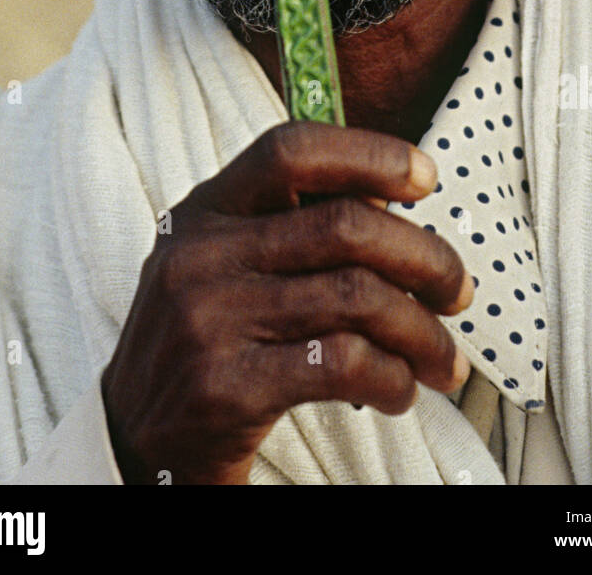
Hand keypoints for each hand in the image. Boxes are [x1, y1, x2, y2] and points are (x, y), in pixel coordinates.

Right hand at [101, 122, 472, 483]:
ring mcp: (210, 320)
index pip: (290, 150)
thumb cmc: (205, 343)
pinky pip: (343, 363)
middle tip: (457, 290)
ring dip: (422, 331)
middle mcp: (200, 255)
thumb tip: (392, 207)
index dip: (367, 153)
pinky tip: (399, 391)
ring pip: (357, 297)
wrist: (134, 441)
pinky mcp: (228, 387)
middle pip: (344, 225)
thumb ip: (291, 229)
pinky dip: (392, 378)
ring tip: (442, 358)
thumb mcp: (226, 266)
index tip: (425, 176)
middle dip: (424, 257)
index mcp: (203, 209)